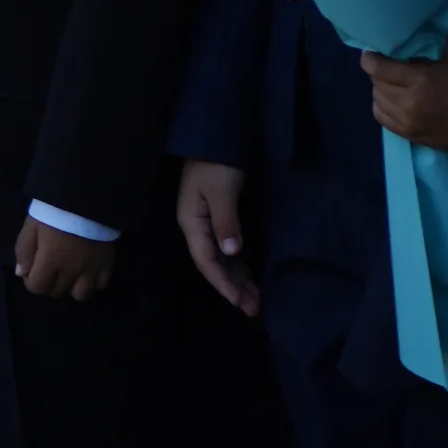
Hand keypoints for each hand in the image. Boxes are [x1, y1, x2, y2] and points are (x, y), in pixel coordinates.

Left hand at [15, 216, 114, 300]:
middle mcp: (71, 271)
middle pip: (57, 291)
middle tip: (49, 269)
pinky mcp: (108, 264)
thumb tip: (21, 273)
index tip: (32, 269)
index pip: (37, 287)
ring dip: (71, 287)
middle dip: (49, 283)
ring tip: (68, 274)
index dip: (31, 281)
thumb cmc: (53, 211)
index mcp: (50, 261)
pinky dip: (93, 283)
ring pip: (81, 295)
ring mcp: (92, 270)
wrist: (86, 199)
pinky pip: (101, 285)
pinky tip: (87, 272)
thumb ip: (24, 251)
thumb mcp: (31, 226)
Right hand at [177, 159, 258, 315]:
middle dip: (232, 288)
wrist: (213, 138)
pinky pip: (227, 249)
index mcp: (192, 222)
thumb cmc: (216, 165)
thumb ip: (226, 222)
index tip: (239, 302)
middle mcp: (196, 227)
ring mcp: (206, 223)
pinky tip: (249, 275)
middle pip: (213, 264)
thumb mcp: (221, 192)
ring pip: (222, 259)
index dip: (222, 283)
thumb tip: (232, 253)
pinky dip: (239, 265)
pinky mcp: (218, 218)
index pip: (206, 260)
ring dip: (238, 279)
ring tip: (255, 300)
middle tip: (254, 310)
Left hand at [363, 43, 447, 149]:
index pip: (376, 68)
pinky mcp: (412, 136)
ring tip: (395, 85)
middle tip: (390, 68)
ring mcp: (409, 123)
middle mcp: (409, 103)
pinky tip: (395, 101)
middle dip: (379, 73)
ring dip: (382, 90)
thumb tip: (398, 40)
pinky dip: (384, 107)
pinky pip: (382, 118)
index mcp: (420, 80)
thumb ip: (422, 48)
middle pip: (376, 83)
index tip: (372, 54)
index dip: (371, 58)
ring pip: (377, 100)